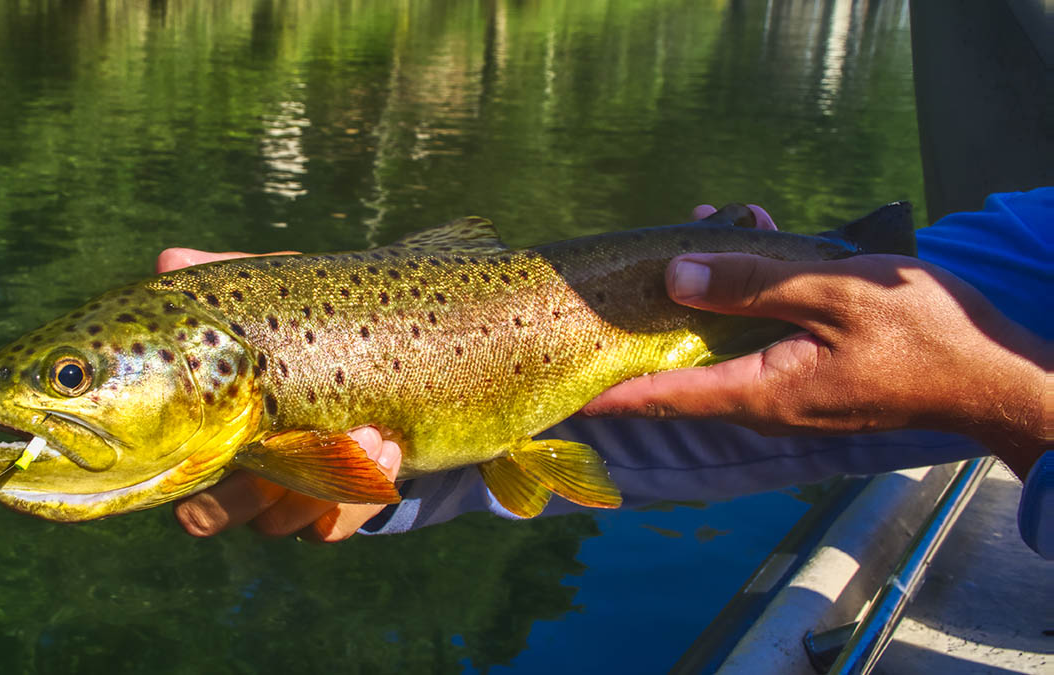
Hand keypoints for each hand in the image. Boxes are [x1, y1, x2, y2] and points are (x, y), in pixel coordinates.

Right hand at [158, 248, 402, 541]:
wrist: (394, 356)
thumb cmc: (318, 328)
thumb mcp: (281, 302)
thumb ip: (232, 282)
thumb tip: (169, 258)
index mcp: (207, 427)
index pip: (169, 470)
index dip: (181, 467)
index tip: (225, 428)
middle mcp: (233, 471)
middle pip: (209, 515)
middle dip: (249, 492)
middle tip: (295, 444)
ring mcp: (282, 496)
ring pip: (275, 525)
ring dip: (319, 484)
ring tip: (369, 431)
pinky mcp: (333, 507)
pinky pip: (332, 526)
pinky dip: (359, 493)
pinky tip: (389, 444)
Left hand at [583, 205, 1049, 476]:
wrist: (993, 373)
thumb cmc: (921, 338)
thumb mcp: (830, 296)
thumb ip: (748, 286)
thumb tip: (674, 277)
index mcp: (757, 391)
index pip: (659, 397)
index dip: (606, 392)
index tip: (560, 387)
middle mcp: (762, 397)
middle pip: (684, 359)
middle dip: (657, 306)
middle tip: (644, 256)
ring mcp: (787, 386)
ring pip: (724, 335)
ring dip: (712, 281)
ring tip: (715, 223)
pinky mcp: (809, 370)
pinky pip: (762, 329)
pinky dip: (752, 287)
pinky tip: (758, 237)